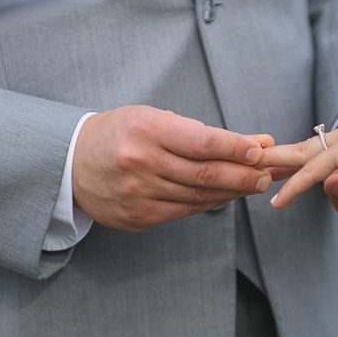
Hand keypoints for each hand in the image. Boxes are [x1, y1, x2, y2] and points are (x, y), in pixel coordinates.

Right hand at [73, 105, 274, 230]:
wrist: (70, 163)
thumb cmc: (122, 133)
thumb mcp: (155, 119)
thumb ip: (203, 132)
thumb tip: (256, 142)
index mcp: (146, 131)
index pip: (203, 142)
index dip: (237, 148)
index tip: (262, 150)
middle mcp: (141, 163)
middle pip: (206, 175)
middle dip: (243, 175)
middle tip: (267, 174)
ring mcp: (138, 194)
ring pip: (199, 197)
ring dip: (233, 192)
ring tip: (253, 184)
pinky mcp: (138, 217)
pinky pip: (184, 211)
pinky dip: (210, 204)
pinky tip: (226, 196)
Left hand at [262, 98, 337, 218]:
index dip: (319, 156)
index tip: (303, 159)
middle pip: (313, 148)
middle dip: (286, 157)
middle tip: (261, 161)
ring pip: (306, 157)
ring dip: (281, 167)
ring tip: (258, 174)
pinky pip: (313, 173)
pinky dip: (295, 187)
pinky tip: (276, 202)